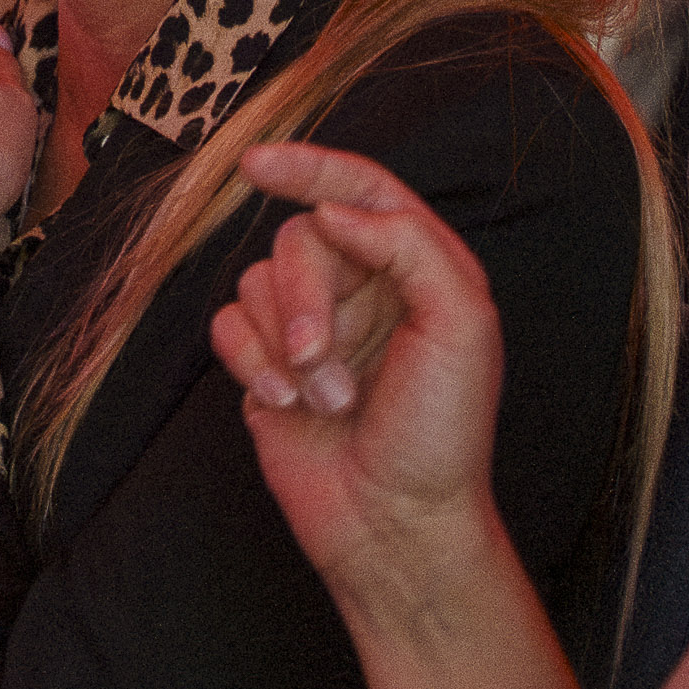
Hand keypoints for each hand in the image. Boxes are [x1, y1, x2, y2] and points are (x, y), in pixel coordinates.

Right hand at [211, 144, 506, 626]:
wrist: (398, 525)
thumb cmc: (442, 433)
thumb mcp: (460, 324)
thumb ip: (407, 244)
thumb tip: (333, 209)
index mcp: (415, 268)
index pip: (359, 189)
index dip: (310, 166)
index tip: (258, 163)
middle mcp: (362, 291)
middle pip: (299, 240)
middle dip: (304, 296)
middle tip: (321, 354)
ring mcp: (311, 329)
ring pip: (257, 282)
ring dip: (284, 342)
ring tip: (324, 399)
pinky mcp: (268, 369)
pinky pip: (228, 327)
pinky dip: (250, 360)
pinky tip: (283, 400)